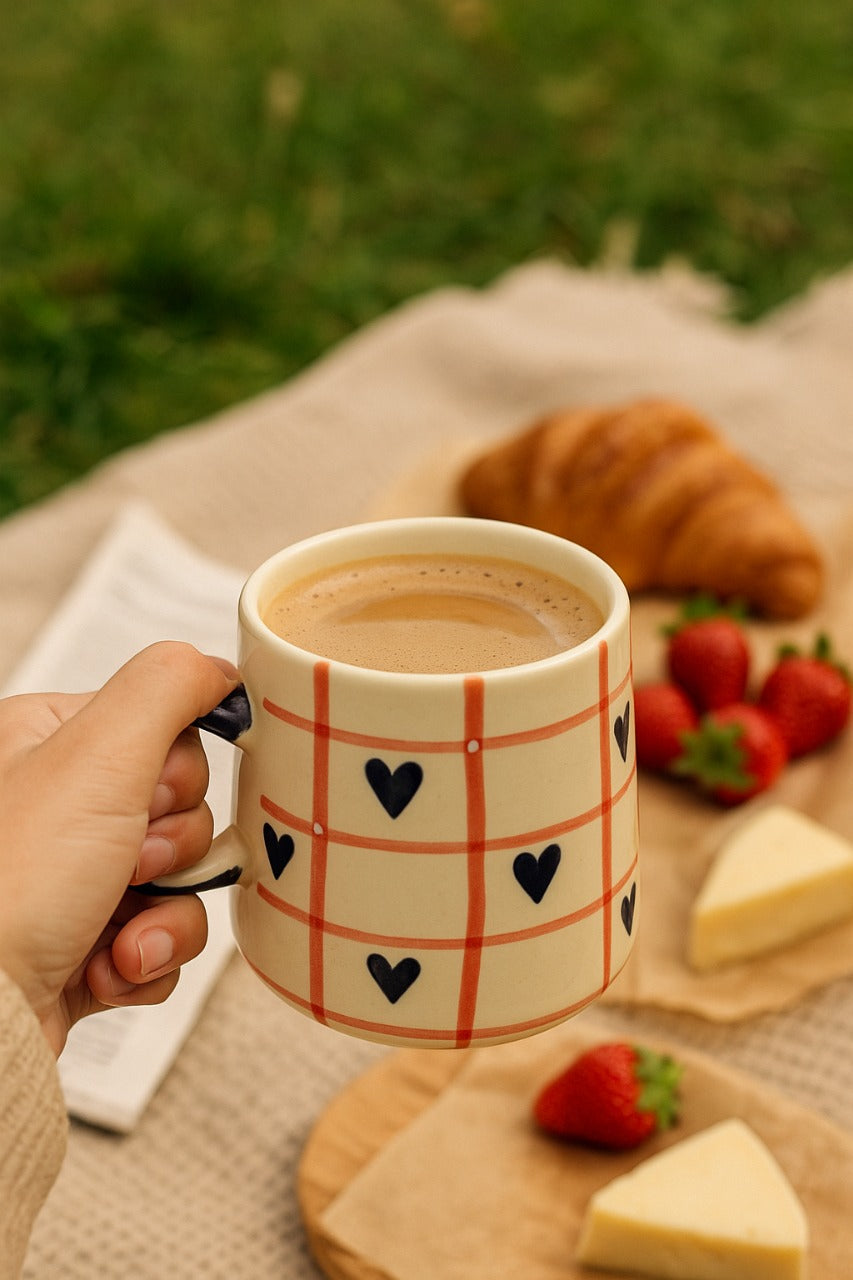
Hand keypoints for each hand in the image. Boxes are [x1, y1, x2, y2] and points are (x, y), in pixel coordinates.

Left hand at [0, 642, 237, 1055]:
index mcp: (47, 743)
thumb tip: (217, 668)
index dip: (177, 776)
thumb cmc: (12, 887)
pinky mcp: (79, 946)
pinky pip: (161, 940)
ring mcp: (68, 881)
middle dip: (172, 853)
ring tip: (118, 939)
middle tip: (127, 867)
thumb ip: (167, 688)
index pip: (167, 732)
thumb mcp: (98, 755)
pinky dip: (148, 962)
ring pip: (179, 882)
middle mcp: (55, 807)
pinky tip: (107, 971)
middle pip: (183, 810)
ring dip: (164, 917)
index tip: (145, 800)